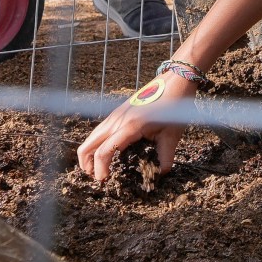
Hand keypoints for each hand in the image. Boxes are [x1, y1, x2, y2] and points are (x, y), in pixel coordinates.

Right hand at [77, 68, 195, 177]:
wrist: (174, 81)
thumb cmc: (174, 107)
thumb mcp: (172, 136)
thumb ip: (165, 158)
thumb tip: (160, 175)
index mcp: (129, 126)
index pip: (104, 151)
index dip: (100, 169)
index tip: (104, 180)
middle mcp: (117, 120)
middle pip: (89, 144)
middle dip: (87, 163)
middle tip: (97, 177)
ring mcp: (115, 114)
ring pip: (92, 136)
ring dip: (90, 153)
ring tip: (98, 168)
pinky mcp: (117, 112)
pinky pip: (100, 130)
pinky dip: (96, 143)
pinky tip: (107, 152)